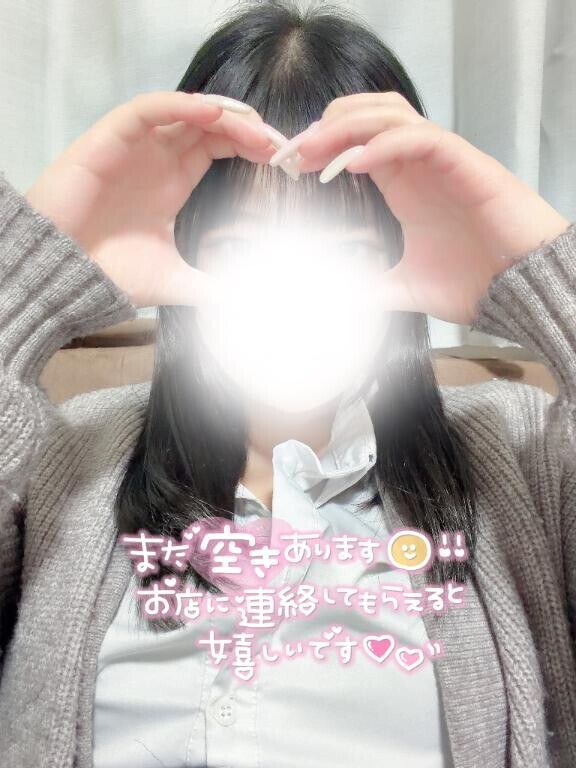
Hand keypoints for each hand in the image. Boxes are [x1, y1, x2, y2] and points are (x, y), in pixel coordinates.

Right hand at [25, 91, 275, 307]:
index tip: (283, 159)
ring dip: (220, 112)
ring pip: (182, 110)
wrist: (63, 278)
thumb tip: (248, 302)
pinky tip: (211, 114)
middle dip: (246, 127)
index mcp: (173, 182)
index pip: (218, 147)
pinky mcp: (107, 140)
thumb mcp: (174, 282)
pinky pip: (146, 110)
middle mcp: (157, 159)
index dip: (250, 145)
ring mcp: (134, 147)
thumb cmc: (109, 275)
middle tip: (279, 142)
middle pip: (208, 125)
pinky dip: (178, 105)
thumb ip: (211, 287)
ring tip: (253, 124)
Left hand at [277, 92, 569, 323]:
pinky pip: (421, 138)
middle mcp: (419, 165)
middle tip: (292, 152)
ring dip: (348, 127)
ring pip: (391, 115)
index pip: (356, 143)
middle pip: (368, 116)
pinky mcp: (466, 164)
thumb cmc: (476, 282)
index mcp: (404, 184)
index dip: (320, 147)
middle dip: (326, 127)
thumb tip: (338, 302)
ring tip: (314, 151)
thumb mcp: (408, 288)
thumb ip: (372, 289)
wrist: (522, 290)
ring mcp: (443, 160)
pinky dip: (385, 144)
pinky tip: (355, 163)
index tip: (288, 166)